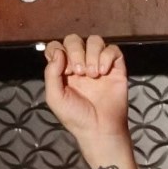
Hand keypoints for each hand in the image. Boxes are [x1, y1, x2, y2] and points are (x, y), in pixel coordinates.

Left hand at [42, 33, 132, 155]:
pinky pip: (113, 50)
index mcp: (63, 69)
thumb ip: (51, 73)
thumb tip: (58, 53)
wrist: (99, 129)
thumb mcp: (54, 97)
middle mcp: (80, 63)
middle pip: (74, 39)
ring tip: (93, 74)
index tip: (65, 71)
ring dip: (92, 54)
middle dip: (76, 52)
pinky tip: (103, 72)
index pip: (57, 46)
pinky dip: (107, 57)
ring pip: (95, 40)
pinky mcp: (116, 68)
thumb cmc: (76, 116)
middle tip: (79, 73)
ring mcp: (99, 64)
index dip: (58, 52)